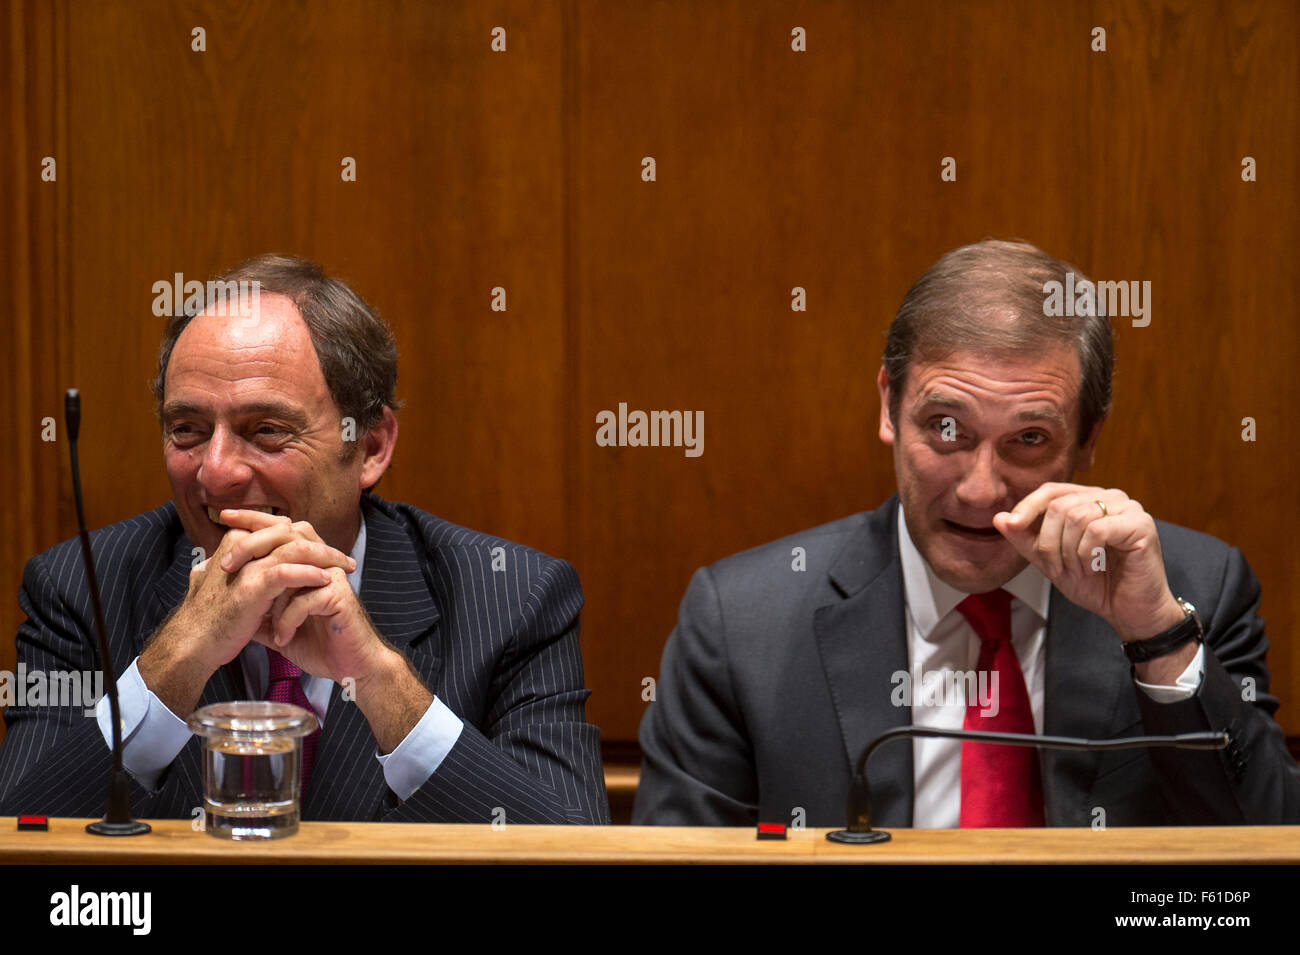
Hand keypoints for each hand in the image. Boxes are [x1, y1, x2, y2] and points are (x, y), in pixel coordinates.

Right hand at [139, 509, 354, 715]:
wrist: (192, 644)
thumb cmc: (209, 618)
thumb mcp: (219, 582)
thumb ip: (232, 566)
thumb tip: (238, 559)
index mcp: (234, 542)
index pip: (278, 529)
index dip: (306, 538)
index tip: (327, 551)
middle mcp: (239, 547)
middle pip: (290, 533)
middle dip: (322, 544)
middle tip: (344, 558)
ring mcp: (246, 566)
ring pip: (295, 548)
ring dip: (325, 556)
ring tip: (344, 568)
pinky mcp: (252, 586)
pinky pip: (288, 572)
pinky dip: (310, 574)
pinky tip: (326, 580)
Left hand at [216, 509, 387, 684]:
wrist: (347, 666)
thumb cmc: (316, 643)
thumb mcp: (277, 624)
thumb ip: (257, 609)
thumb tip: (227, 599)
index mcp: (305, 562)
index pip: (279, 529)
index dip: (254, 519)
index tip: (224, 517)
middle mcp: (320, 562)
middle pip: (287, 533)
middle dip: (252, 543)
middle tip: (226, 563)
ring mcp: (331, 576)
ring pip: (296, 561)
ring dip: (270, 586)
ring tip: (251, 608)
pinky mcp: (339, 595)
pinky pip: (305, 599)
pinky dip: (288, 620)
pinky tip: (282, 638)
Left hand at [992, 483, 1184, 642]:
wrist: (1130, 612)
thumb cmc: (1095, 584)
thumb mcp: (1050, 561)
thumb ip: (1025, 540)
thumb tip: (998, 518)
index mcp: (1090, 500)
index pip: (1051, 490)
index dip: (1028, 506)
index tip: (1012, 525)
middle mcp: (1111, 497)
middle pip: (1059, 505)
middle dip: (1049, 542)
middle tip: (1057, 568)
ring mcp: (1129, 508)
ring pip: (1075, 516)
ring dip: (1067, 551)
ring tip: (1077, 570)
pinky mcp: (1141, 524)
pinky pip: (1096, 529)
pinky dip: (1086, 553)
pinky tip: (1093, 567)